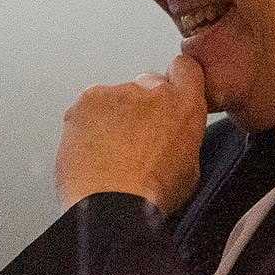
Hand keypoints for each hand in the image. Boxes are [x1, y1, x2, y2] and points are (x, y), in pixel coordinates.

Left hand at [56, 53, 207, 214]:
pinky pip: (86, 108)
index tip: (166, 94)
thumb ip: (181, 136)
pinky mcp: (86, 101)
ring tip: (107, 154)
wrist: (111, 206)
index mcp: (184, 105)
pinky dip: (86, 125)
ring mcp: (116, 93)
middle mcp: (151, 91)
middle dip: (139, 105)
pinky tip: (90, 152)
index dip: (174, 81)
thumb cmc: (150, 196)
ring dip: (110, 117)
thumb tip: (171, 135)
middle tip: (130, 139)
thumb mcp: (188, 167)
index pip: (185, 68)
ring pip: (112, 98)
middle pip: (145, 84)